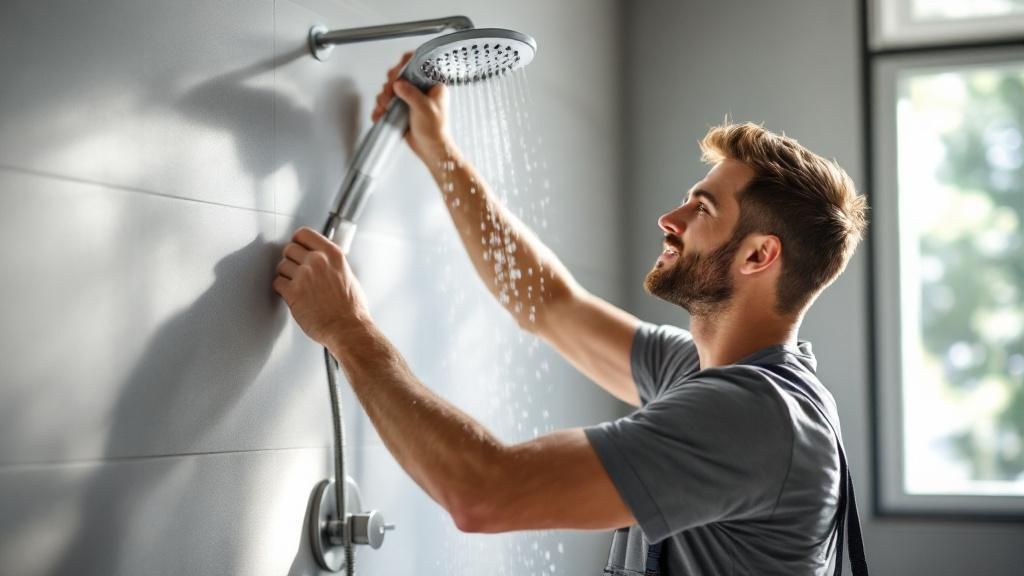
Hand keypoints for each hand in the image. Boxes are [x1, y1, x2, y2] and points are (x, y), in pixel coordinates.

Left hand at [273, 227, 371, 347]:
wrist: (348, 327)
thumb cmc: (352, 308)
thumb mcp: (348, 275)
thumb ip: (332, 264)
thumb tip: (322, 260)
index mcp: (333, 254)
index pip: (304, 234)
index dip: (298, 241)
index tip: (297, 246)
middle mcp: (317, 261)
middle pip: (289, 248)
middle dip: (291, 259)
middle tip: (296, 270)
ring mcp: (304, 275)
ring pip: (281, 266)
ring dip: (286, 275)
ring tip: (297, 286)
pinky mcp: (293, 292)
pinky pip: (277, 283)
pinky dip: (282, 289)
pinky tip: (292, 295)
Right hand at [372, 52, 451, 162]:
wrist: (430, 149)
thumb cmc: (435, 130)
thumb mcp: (424, 108)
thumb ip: (411, 93)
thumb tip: (398, 83)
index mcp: (432, 85)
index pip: (417, 65)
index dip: (404, 66)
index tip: (396, 75)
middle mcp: (421, 89)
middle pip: (400, 76)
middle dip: (390, 85)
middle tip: (388, 95)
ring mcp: (410, 98)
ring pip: (391, 89)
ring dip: (384, 97)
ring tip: (384, 108)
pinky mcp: (402, 108)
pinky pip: (388, 102)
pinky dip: (382, 107)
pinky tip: (380, 113)